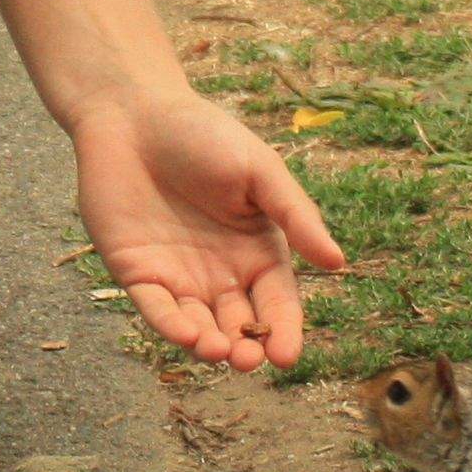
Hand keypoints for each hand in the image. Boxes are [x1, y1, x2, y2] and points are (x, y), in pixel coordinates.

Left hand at [71, 84, 346, 372]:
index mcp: (257, 250)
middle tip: (249, 359)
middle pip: (239, 323)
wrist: (133, 113)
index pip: (277, 301)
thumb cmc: (203, 134)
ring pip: (198, 325)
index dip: (285, 330)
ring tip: (219, 350)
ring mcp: (178, 276)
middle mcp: (220, 272)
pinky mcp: (137, 273)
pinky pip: (156, 309)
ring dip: (209, 344)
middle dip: (246, 346)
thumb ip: (295, 215)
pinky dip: (171, 326)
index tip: (287, 357)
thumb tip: (338, 263)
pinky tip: (186, 335)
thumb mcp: (259, 170)